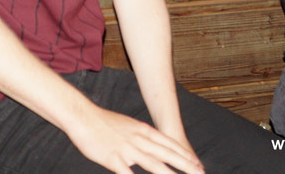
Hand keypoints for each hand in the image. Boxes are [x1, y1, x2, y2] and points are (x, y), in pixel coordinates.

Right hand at [67, 105, 203, 173]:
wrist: (83, 116)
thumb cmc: (103, 122)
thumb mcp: (128, 126)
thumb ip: (140, 136)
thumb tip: (148, 144)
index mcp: (143, 130)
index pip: (169, 144)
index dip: (184, 155)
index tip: (197, 163)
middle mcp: (139, 139)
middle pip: (166, 154)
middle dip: (185, 165)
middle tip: (200, 173)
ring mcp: (127, 148)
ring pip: (153, 163)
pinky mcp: (113, 157)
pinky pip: (128, 173)